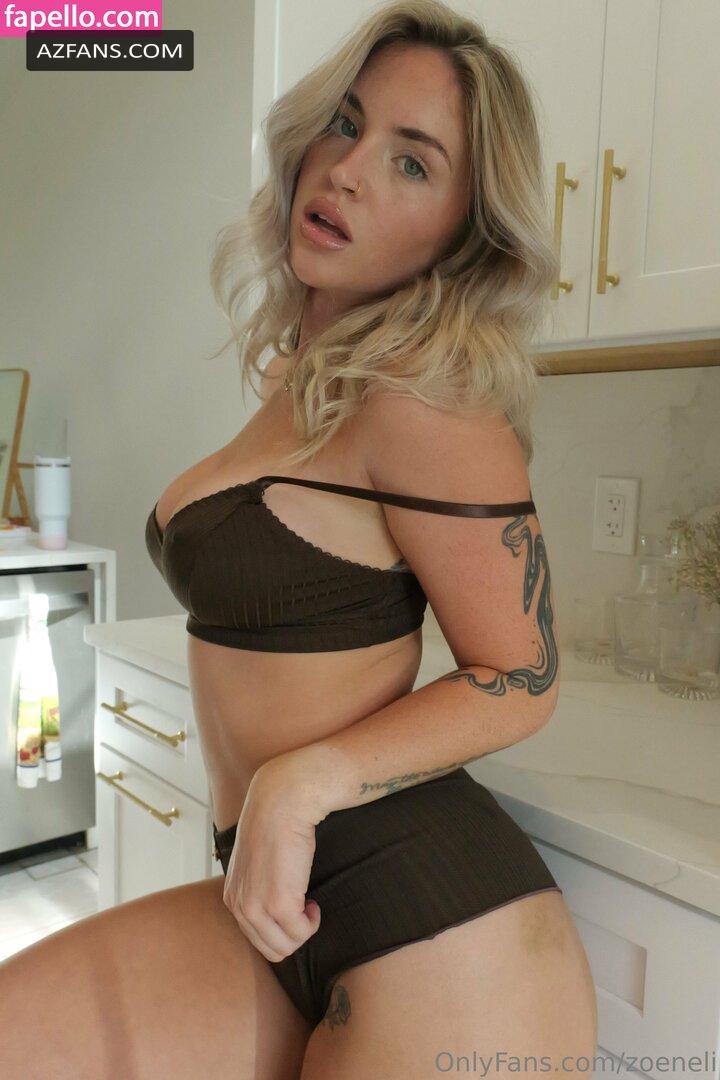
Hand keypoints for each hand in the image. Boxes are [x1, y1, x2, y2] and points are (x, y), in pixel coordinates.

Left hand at [222, 762, 322, 961]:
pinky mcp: (280, 904)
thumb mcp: (256, 862)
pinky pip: (302, 932)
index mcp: (233, 898)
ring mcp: (258, 908)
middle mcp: (240, 907)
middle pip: (271, 949)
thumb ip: (258, 886)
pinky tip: (312, 899)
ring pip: (286, 946)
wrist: (282, 803)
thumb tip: (276, 903)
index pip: (255, 938)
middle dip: (293, 934)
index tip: (293, 907)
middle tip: (304, 908)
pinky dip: (312, 921)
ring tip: (308, 904)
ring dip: (303, 930)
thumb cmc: (274, 825)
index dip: (280, 928)